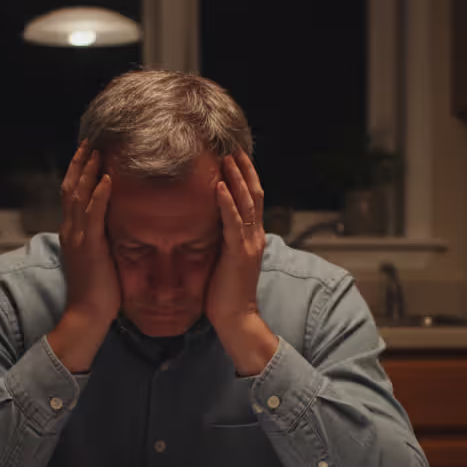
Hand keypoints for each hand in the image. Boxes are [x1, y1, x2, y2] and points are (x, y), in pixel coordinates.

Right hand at [47, 142, 114, 372]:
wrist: (87, 315)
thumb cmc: (97, 292)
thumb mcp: (97, 260)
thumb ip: (100, 241)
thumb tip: (111, 228)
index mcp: (72, 233)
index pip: (72, 195)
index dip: (78, 173)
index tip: (87, 154)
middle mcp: (71, 231)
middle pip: (71, 188)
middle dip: (80, 164)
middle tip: (90, 141)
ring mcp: (78, 238)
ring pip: (79, 196)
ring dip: (89, 172)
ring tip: (98, 151)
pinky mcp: (90, 247)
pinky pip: (94, 215)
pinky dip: (100, 195)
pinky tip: (108, 179)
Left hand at [209, 150, 277, 375]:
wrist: (237, 318)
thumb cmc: (226, 294)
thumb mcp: (225, 260)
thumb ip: (223, 241)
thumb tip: (210, 226)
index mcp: (252, 237)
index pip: (252, 200)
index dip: (245, 177)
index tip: (235, 157)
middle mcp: (255, 236)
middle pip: (253, 194)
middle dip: (244, 169)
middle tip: (233, 147)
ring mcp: (249, 243)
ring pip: (245, 202)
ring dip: (235, 178)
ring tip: (226, 158)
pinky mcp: (238, 253)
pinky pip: (233, 222)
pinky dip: (226, 202)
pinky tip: (218, 186)